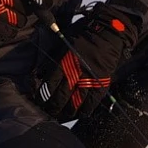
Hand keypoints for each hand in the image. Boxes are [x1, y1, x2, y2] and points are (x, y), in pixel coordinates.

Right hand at [0, 0, 46, 38]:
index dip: (42, 0)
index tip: (47, 4)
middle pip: (26, 9)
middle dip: (28, 8)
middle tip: (20, 4)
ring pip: (20, 22)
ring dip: (20, 19)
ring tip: (11, 12)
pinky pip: (8, 32)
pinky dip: (11, 29)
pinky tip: (6, 22)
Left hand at [35, 3, 137, 120]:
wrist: (107, 32)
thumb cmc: (83, 35)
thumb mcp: (62, 44)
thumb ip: (53, 61)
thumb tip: (41, 75)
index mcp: (64, 62)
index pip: (50, 84)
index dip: (43, 96)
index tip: (40, 102)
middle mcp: (76, 72)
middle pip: (61, 96)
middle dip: (54, 107)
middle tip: (50, 112)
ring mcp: (89, 79)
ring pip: (76, 101)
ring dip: (68, 111)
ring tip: (63, 116)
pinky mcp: (102, 82)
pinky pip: (93, 101)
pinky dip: (86, 109)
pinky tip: (81, 113)